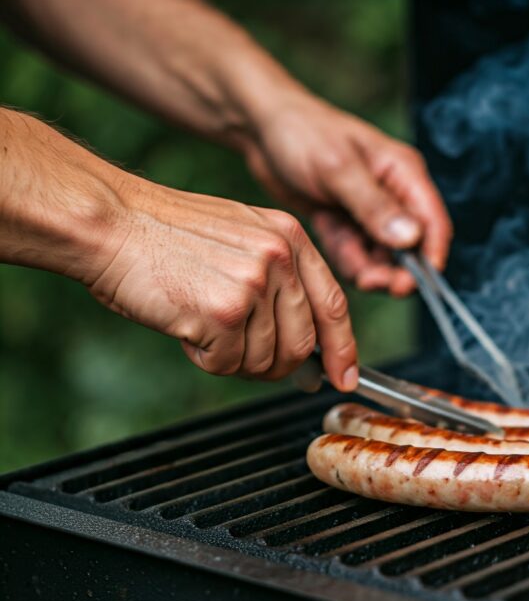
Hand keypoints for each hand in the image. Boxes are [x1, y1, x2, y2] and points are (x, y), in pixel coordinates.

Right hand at [87, 178, 357, 389]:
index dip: (343, 348)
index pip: (333, 304)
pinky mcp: (225, 311)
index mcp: (289, 237)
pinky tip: (185, 326)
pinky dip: (204, 358)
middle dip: (276, 365)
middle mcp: (280, 257)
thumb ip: (280, 283)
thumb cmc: (166, 235)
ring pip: (265, 361)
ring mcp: (255, 284)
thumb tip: (310, 347)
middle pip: (302, 344)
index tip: (345, 377)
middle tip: (241, 356)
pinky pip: (227, 364)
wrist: (110, 223)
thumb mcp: (240, 238)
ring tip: (201, 323)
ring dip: (232, 358)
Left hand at [239, 92, 452, 295]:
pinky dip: (346, 259)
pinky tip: (332, 248)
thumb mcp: (337, 169)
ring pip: (382, 257)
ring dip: (369, 269)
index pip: (434, 223)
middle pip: (410, 248)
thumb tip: (411, 239)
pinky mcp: (345, 224)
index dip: (430, 257)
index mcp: (403, 173)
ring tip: (351, 271)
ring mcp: (369, 212)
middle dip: (396, 271)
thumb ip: (374, 206)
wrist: (259, 128)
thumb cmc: (300, 133)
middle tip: (373, 283)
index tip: (414, 285)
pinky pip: (354, 254)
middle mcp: (393, 195)